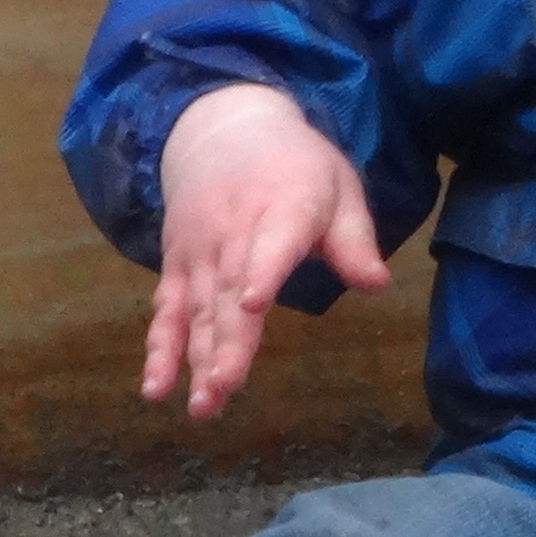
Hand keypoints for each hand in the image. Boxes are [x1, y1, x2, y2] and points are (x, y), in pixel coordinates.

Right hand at [141, 81, 390, 421]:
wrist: (223, 130)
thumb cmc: (297, 167)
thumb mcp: (339, 187)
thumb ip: (354, 239)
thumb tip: (377, 285)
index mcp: (284, 207)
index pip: (272, 242)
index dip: (262, 272)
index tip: (253, 303)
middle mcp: (233, 232)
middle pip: (228, 290)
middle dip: (226, 341)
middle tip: (225, 388)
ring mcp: (199, 252)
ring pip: (198, 309)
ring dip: (196, 360)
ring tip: (204, 406)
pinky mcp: (176, 267)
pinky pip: (166, 311)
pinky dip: (160, 349)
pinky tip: (157, 389)